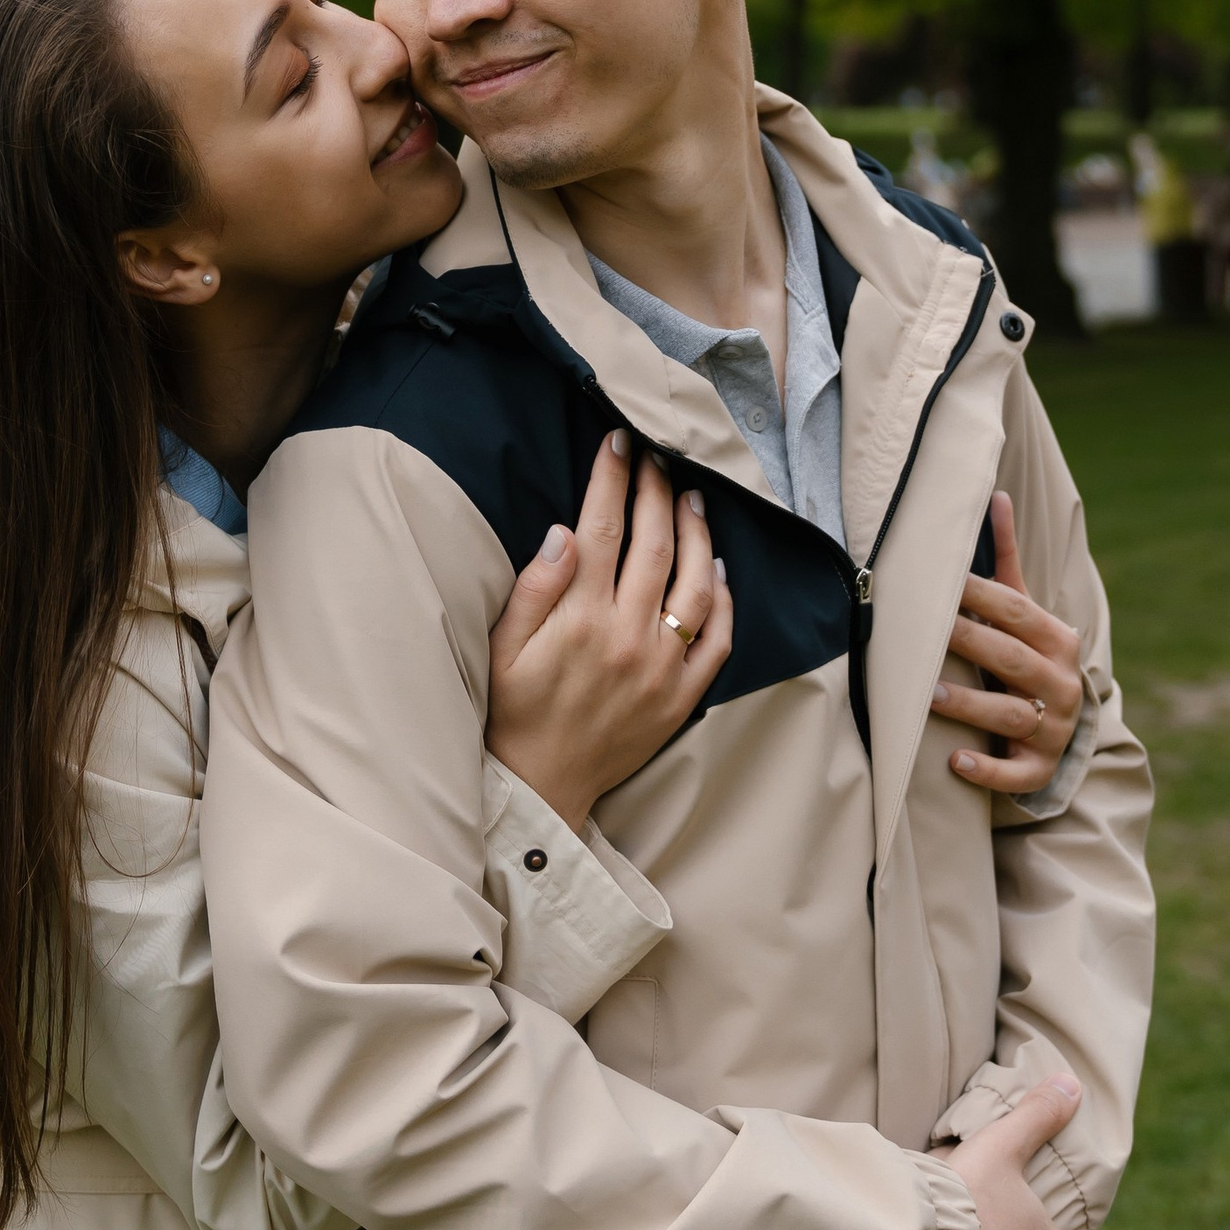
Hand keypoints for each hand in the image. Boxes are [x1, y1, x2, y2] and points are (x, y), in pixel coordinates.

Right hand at [485, 430, 734, 832]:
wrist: (542, 786)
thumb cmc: (514, 711)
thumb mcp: (503, 648)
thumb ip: (534, 587)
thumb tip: (564, 531)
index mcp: (580, 619)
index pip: (603, 529)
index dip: (613, 479)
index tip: (620, 443)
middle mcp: (628, 636)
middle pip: (656, 544)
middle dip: (657, 492)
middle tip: (659, 459)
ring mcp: (662, 667)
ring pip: (697, 585)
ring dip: (699, 535)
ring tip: (693, 500)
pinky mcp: (682, 696)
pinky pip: (718, 640)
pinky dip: (725, 600)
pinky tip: (720, 570)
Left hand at [930, 491, 1083, 797]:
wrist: (1062, 729)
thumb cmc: (1027, 658)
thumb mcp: (1024, 614)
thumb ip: (1007, 561)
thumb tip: (995, 495)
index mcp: (1056, 639)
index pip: (1014, 613)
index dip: (978, 597)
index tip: (939, 582)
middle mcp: (1061, 683)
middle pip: (1010, 659)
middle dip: (968, 643)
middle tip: (924, 633)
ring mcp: (1052, 729)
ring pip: (1010, 715)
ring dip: (970, 705)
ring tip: (928, 696)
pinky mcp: (1040, 769)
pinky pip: (1016, 773)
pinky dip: (988, 770)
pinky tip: (956, 762)